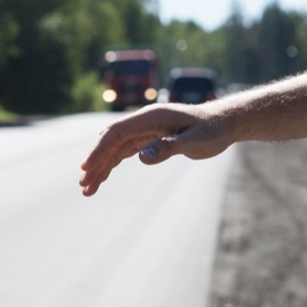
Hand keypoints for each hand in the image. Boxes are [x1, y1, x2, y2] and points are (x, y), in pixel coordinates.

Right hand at [79, 102, 234, 195]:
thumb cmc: (212, 130)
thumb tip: (142, 157)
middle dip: (95, 162)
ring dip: (101, 167)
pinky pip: (124, 152)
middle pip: (111, 141)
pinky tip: (102, 178)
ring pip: (115, 149)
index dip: (99, 150)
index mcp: (151, 117)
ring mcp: (144, 130)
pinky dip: (112, 165)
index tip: (87, 169)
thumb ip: (168, 147)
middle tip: (83, 186)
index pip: (116, 133)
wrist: (224, 123)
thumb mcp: (194, 142)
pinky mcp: (148, 139)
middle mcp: (143, 121)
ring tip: (87, 189)